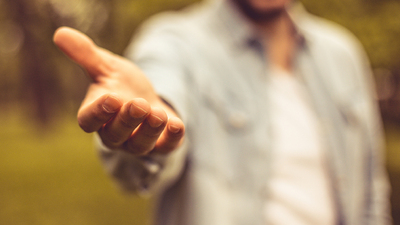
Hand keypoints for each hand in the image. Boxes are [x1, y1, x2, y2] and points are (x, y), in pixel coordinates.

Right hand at [53, 27, 184, 154]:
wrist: (147, 98)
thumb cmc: (120, 85)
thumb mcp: (106, 67)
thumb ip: (86, 55)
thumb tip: (60, 33)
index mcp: (96, 116)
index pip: (89, 120)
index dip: (98, 112)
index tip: (110, 98)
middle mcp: (114, 134)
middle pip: (115, 135)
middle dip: (127, 120)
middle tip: (139, 103)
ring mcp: (137, 142)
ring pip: (139, 145)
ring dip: (149, 131)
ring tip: (157, 113)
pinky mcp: (160, 145)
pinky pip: (165, 148)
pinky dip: (171, 139)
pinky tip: (177, 124)